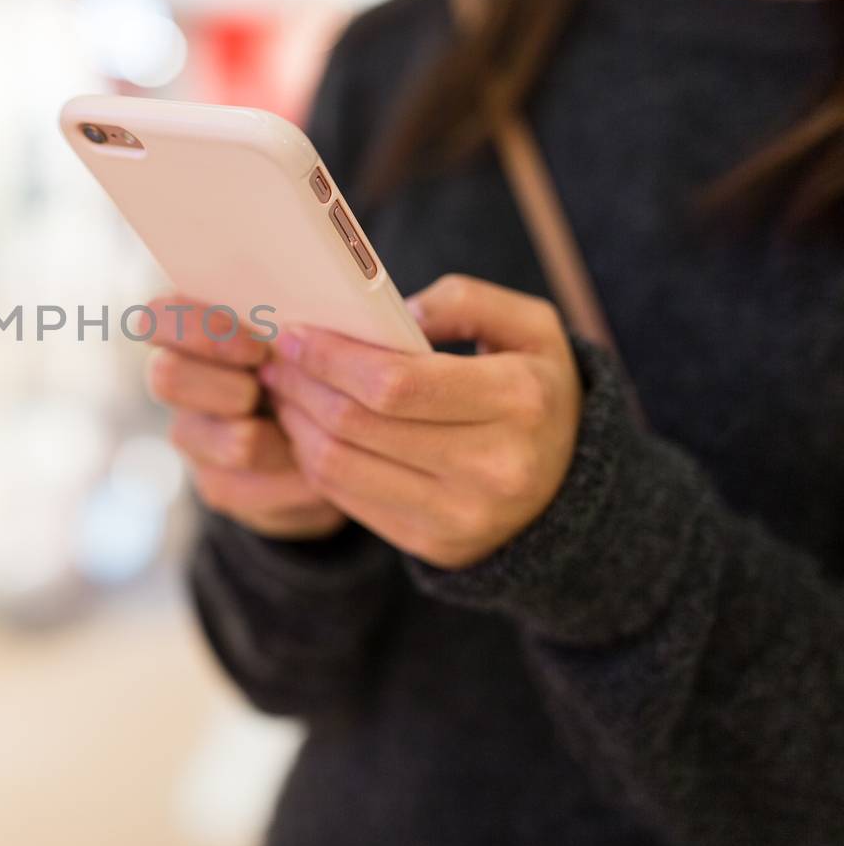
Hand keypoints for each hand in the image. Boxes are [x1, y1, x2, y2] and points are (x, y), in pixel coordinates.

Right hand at [142, 296, 346, 539]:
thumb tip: (301, 331)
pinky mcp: (215, 484)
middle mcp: (182, 382)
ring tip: (303, 434)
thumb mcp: (313, 341)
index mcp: (197, 332)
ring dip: (257, 438)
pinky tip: (311, 474)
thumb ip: (295, 327)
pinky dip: (282, 481)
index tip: (255, 349)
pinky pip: (235, 485)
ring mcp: (193, 436)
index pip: (158, 317)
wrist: (346, 444)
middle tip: (274, 394)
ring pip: (196, 437)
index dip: (197, 330)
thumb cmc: (324, 370)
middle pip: (164, 376)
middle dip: (226, 388)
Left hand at [258, 274, 581, 568]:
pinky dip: (314, 459)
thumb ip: (464, 301)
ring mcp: (461, 515)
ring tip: (284, 389)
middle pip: (358, 424)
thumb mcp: (530, 327)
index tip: (295, 334)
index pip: (396, 383)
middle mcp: (494, 467)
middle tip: (277, 358)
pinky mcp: (432, 544)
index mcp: (519, 400)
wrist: (568, 485)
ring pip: (340, 465)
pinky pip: (346, 500)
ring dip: (296, 422)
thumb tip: (392, 314)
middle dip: (303, 384)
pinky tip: (306, 427)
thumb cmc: (535, 389)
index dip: (332, 357)